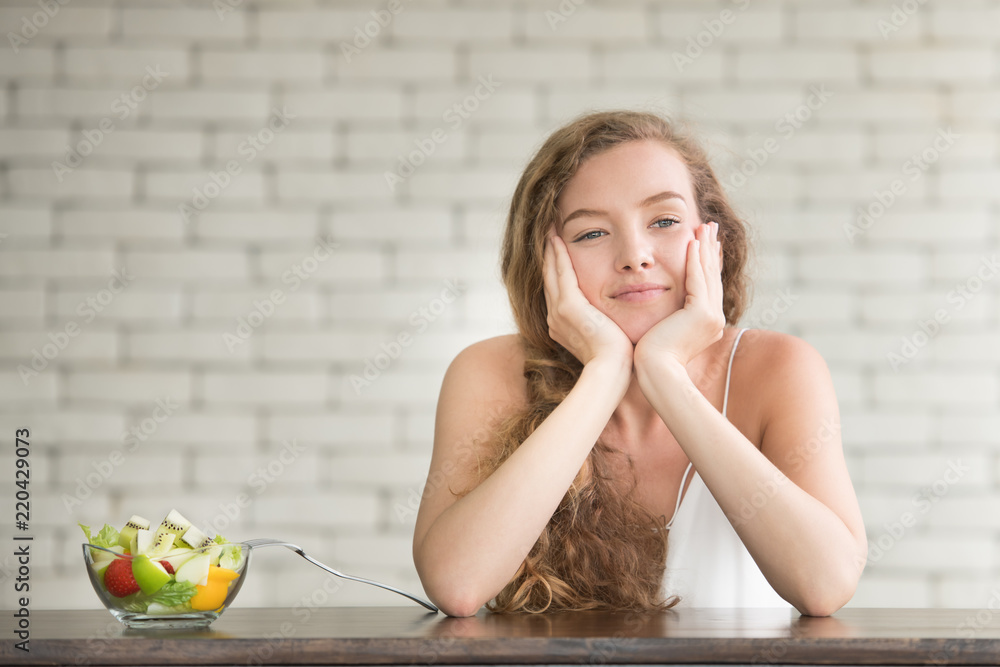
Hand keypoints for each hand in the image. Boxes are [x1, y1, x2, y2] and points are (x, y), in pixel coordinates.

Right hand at [542, 228, 632, 369]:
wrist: (612, 371)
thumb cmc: (617, 359)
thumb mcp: (607, 338)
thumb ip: (606, 324)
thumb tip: (616, 320)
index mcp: (562, 325)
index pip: (557, 291)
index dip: (555, 270)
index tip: (557, 252)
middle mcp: (554, 317)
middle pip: (549, 279)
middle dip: (548, 256)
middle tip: (548, 235)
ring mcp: (559, 312)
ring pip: (552, 273)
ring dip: (551, 251)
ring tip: (549, 231)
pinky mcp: (569, 306)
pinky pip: (562, 273)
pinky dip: (559, 255)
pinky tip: (558, 239)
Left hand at [634, 221, 724, 371]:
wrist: (655, 372)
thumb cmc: (651, 356)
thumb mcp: (665, 331)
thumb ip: (669, 318)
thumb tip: (662, 309)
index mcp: (707, 323)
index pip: (708, 284)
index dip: (707, 261)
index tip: (704, 241)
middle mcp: (714, 319)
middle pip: (712, 275)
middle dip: (710, 248)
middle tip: (710, 225)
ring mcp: (711, 316)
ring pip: (707, 274)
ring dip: (705, 247)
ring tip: (704, 226)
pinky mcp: (702, 314)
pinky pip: (697, 280)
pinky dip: (694, 260)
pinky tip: (692, 242)